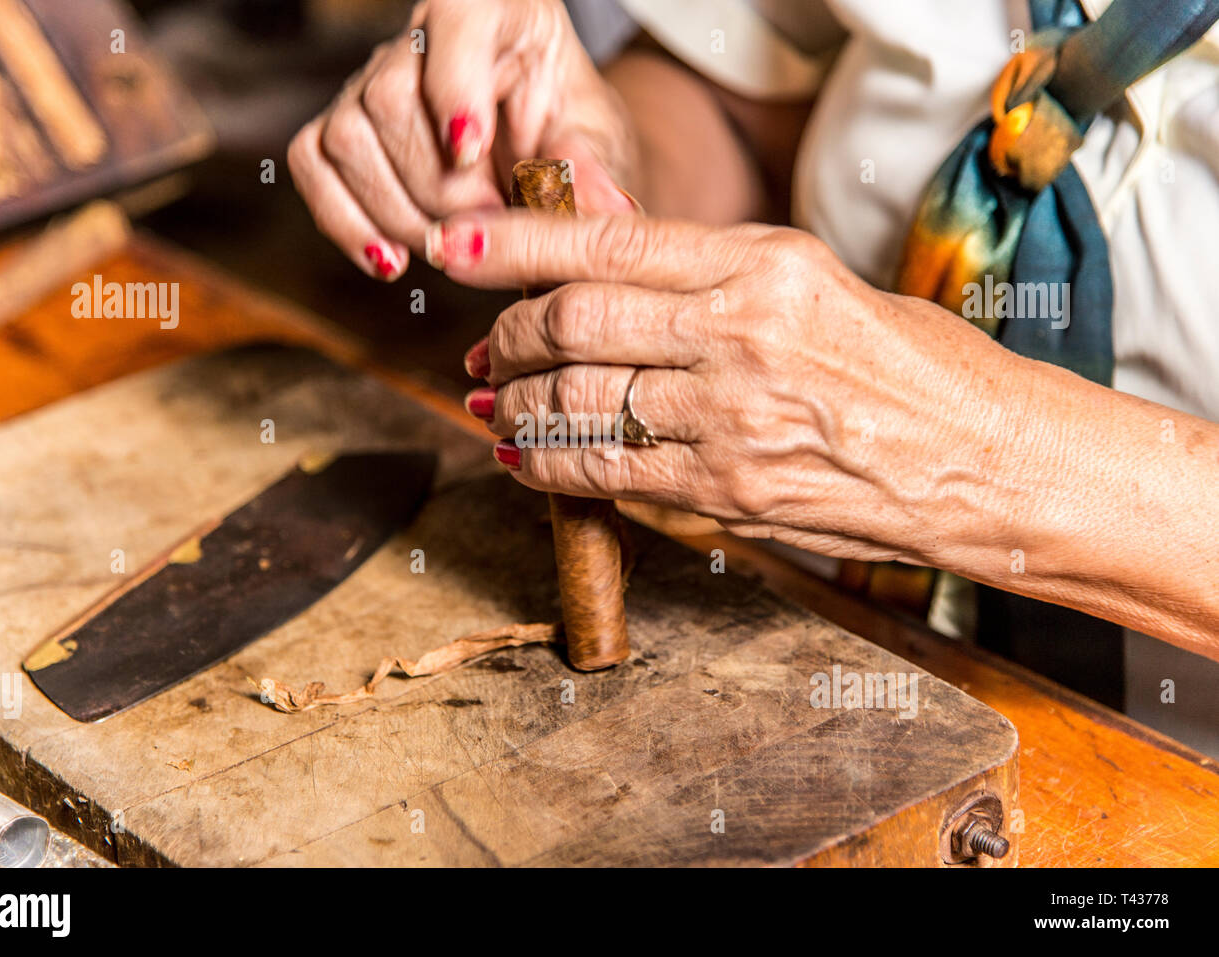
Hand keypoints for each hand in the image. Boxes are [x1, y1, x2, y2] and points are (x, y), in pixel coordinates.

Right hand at [287, 0, 637, 280]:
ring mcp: (373, 81)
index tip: (471, 153)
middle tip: (488, 225)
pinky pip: (312, 167)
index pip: (456, 18)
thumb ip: (593, 168)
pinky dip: (346, 222)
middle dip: (438, 187)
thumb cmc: (573, 139)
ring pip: (346, 138)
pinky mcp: (343, 129)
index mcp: (498, 11)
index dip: (454, 87)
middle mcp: (423, 37)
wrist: (548, 164)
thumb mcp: (600, 147)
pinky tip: (392, 260)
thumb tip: (606, 208)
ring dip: (398, 213)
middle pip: (390, 98)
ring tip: (456, 243)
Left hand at [442, 211, 1026, 565]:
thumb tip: (589, 214)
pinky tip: (525, 457)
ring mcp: (732, 419)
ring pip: (575, 401)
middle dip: (503, 336)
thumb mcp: (807, 280)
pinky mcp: (728, 491)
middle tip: (483, 348)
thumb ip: (692, 259)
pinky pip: (604, 473)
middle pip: (571, 323)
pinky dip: (546, 465)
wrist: (982, 461)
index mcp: (764, 265)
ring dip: (513, 405)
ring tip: (494, 403)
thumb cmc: (904, 365)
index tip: (454, 246)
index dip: (513, 245)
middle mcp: (742, 334)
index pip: (607, 243)